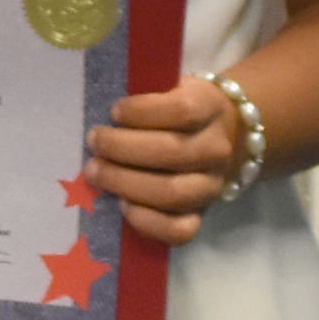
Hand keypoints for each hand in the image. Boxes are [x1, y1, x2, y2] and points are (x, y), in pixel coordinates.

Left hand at [88, 78, 239, 244]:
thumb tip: (103, 116)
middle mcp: (216, 149)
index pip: (183, 110)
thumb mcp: (170, 88)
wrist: (224, 132)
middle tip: (94, 142)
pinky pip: (180, 230)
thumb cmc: (179, 108)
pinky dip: (148, 222)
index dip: (143, 111)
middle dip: (122, 148)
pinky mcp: (202, 214)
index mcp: (210, 108)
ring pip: (172, 193)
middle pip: (171, 152)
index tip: (115, 111)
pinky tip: (123, 205)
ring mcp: (211, 185)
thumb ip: (144, 97)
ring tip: (95, 171)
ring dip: (125, 183)